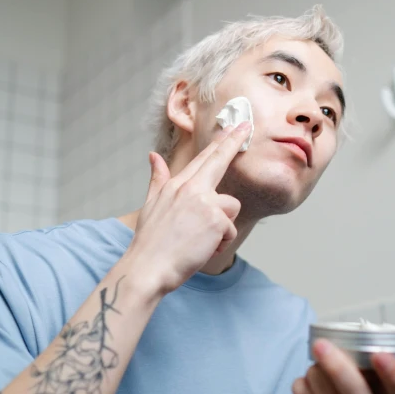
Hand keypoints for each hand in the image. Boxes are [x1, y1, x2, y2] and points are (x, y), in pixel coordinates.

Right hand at [124, 122, 250, 298]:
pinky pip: (230, 230)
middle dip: (234, 141)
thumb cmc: (150, 242)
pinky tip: (202, 249)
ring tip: (200, 240)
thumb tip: (153, 156)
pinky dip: (220, 244)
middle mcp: (190, 188)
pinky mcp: (216, 220)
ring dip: (222, 227)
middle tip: (247, 125)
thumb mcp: (151, 205)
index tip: (232, 127)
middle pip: (218, 160)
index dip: (219, 142)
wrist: (148, 268)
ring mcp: (204, 202)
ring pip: (231, 207)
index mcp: (176, 185)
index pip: (202, 158)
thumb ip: (158, 179)